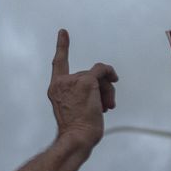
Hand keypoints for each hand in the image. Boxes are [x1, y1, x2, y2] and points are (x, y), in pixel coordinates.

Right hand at [49, 30, 117, 150]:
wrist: (77, 138)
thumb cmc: (78, 131)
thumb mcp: (76, 110)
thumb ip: (84, 94)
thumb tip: (105, 85)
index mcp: (55, 89)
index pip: (58, 64)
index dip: (62, 47)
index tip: (63, 32)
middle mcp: (61, 83)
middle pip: (87, 75)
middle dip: (99, 89)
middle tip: (106, 107)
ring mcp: (73, 81)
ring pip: (97, 76)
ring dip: (106, 91)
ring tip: (107, 108)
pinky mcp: (86, 82)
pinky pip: (102, 70)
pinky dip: (110, 73)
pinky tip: (114, 79)